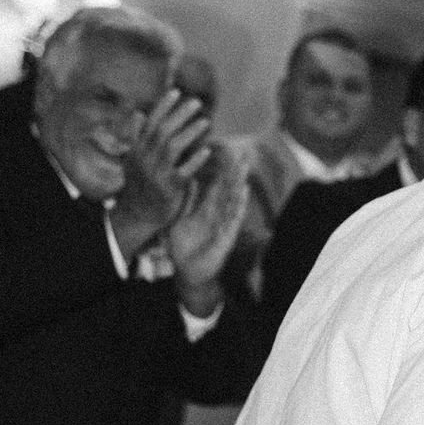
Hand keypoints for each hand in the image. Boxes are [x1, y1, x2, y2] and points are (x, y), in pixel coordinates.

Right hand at [108, 92, 213, 260]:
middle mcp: (144, 159)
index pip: (149, 122)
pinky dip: (195, 160)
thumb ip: (137, 136)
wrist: (137, 214)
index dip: (163, 106)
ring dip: (190, 132)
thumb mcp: (132, 158)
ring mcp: (156, 174)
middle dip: (180, 114)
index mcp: (136, 149)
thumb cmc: (138, 183)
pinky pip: (184, 171)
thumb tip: (139, 113)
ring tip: (206, 121)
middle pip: (163, 131)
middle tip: (197, 102)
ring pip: (173, 147)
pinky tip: (207, 150)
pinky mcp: (168, 189)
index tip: (176, 91)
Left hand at [165, 145, 246, 302]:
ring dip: (239, 182)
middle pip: (228, 189)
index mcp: (205, 210)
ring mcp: (223, 224)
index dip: (220, 170)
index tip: (225, 151)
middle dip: (234, 171)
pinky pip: (234, 217)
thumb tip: (188, 180)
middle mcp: (217, 214)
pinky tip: (243, 191)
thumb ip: (185, 202)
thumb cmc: (183, 249)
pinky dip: (239, 204)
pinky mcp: (227, 235)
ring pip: (233, 199)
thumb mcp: (179, 221)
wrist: (188, 273)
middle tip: (241, 152)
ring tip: (244, 165)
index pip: (215, 186)